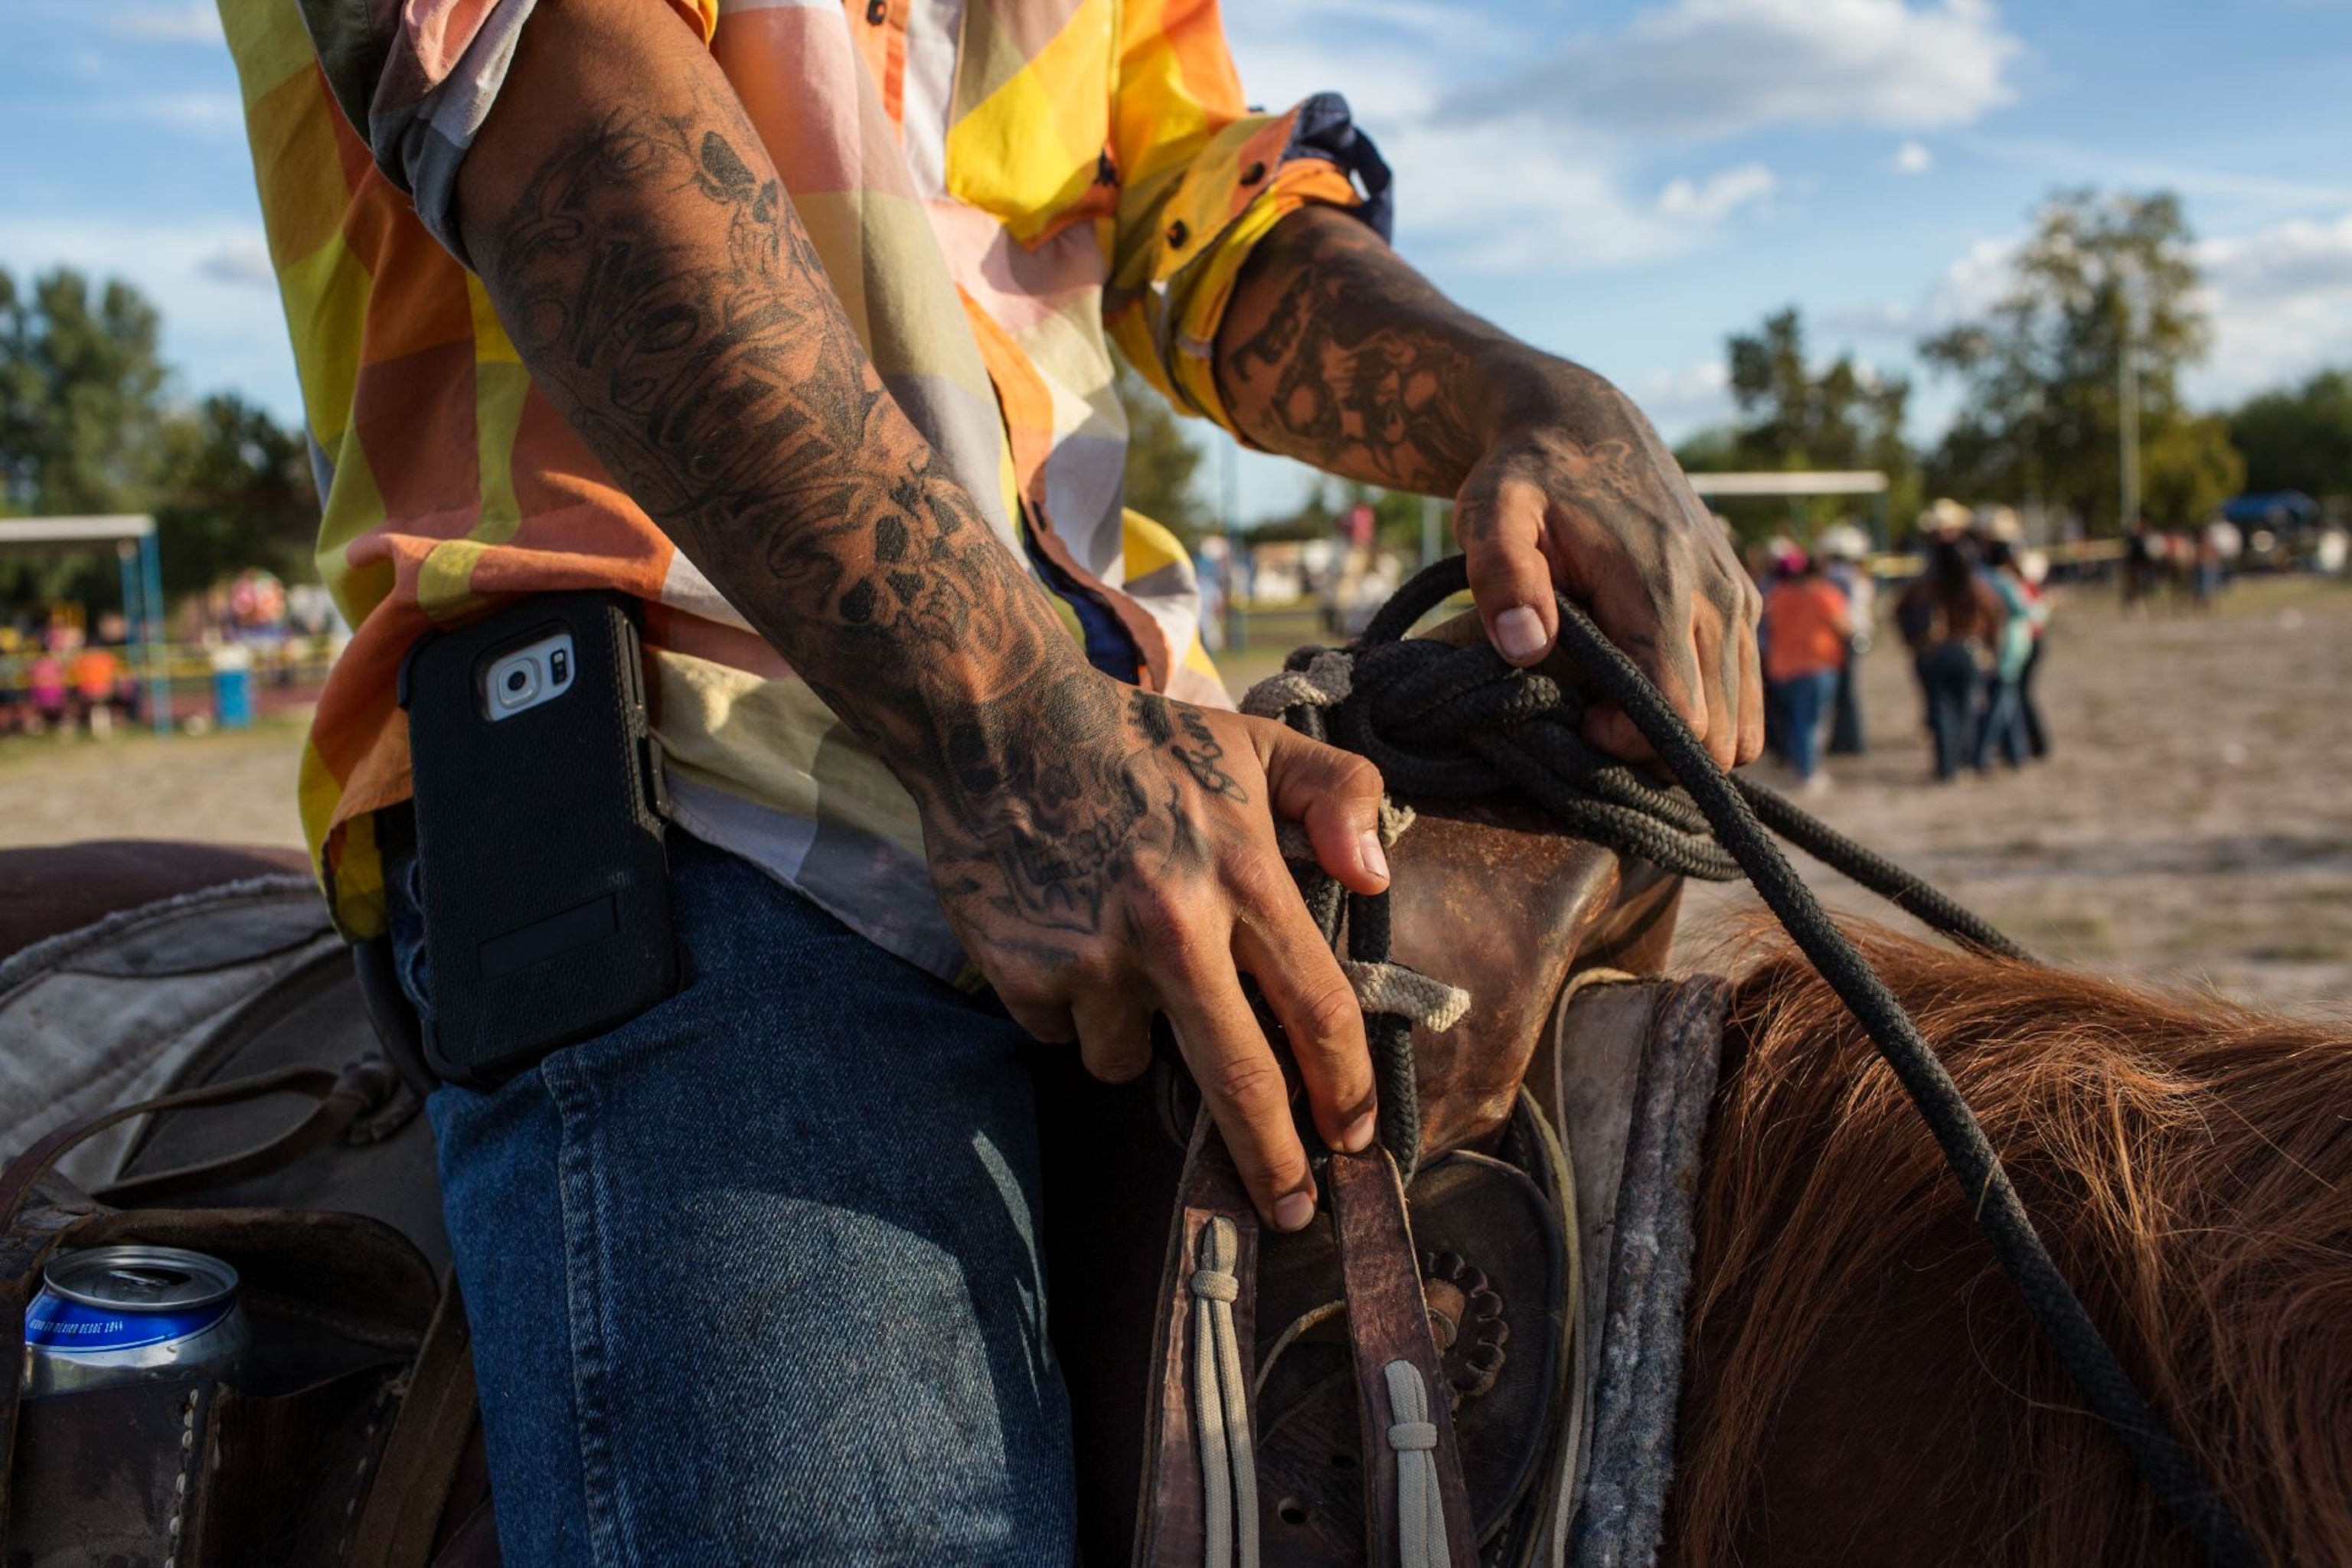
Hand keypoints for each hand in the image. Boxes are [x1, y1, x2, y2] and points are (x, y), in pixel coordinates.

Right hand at [914, 663, 1391, 1229]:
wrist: (996, 718)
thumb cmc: (1139, 739)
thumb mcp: (1258, 743)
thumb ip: (1338, 795)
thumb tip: (1379, 878)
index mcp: (1245, 872)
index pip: (1319, 1009)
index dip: (1345, 1088)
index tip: (1358, 1140)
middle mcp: (1176, 923)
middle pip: (1242, 1081)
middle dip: (1274, 1162)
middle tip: (1291, 1210)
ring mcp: (1095, 955)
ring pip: (1133, 1061)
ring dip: (1138, 1038)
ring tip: (1122, 956)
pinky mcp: (1028, 972)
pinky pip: (1065, 1033)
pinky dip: (1071, 1009)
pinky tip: (1064, 937)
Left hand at [1454, 372, 1763, 770]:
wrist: (1584, 424)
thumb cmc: (1525, 476)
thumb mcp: (1491, 513)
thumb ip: (1501, 575)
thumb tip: (1525, 648)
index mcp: (1660, 587)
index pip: (1680, 715)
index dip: (1630, 744)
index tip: (1578, 721)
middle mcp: (1716, 598)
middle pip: (1719, 732)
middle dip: (1656, 749)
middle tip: (1593, 719)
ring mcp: (1737, 601)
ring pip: (1743, 721)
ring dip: (1684, 736)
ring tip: (1617, 706)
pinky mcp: (1741, 601)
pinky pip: (1746, 691)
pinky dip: (1707, 711)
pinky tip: (1645, 688)